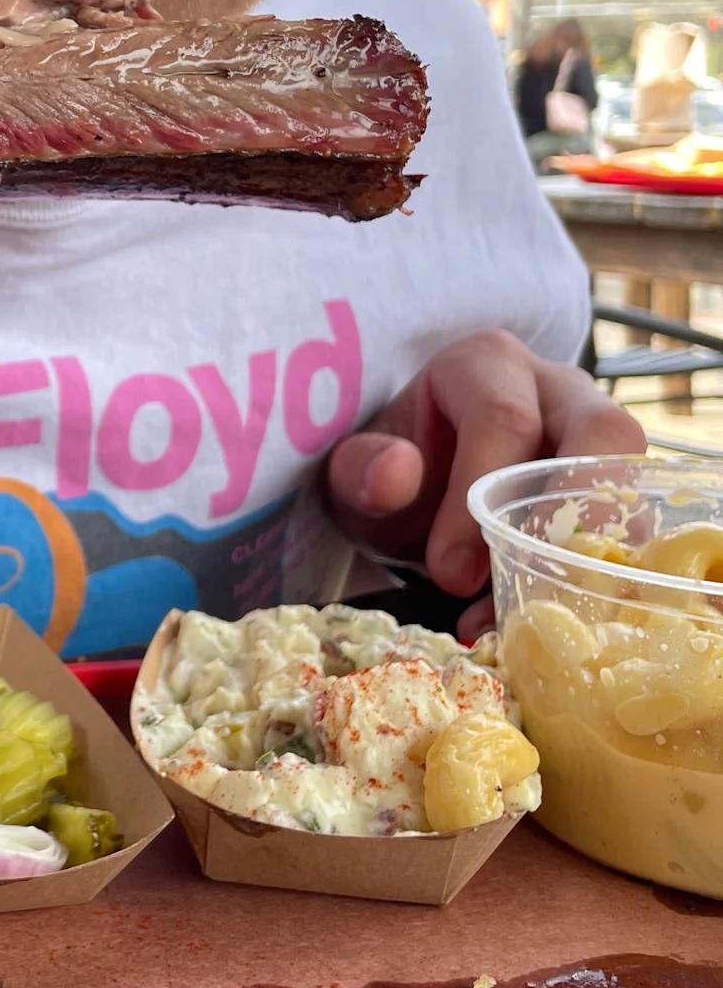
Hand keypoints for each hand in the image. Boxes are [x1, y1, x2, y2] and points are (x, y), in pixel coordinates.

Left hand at [326, 330, 642, 636]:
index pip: (504, 419)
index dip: (482, 500)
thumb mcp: (354, 473)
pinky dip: (604, 576)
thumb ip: (361, 470)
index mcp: (484, 366)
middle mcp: (554, 387)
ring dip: (596, 553)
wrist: (414, 492)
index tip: (449, 574)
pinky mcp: (615, 486)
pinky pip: (634, 526)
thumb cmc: (391, 471)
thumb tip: (396, 472)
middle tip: (525, 585)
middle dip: (570, 515)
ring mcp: (595, 433)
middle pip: (603, 430)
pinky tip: (560, 622)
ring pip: (632, 478)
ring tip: (539, 611)